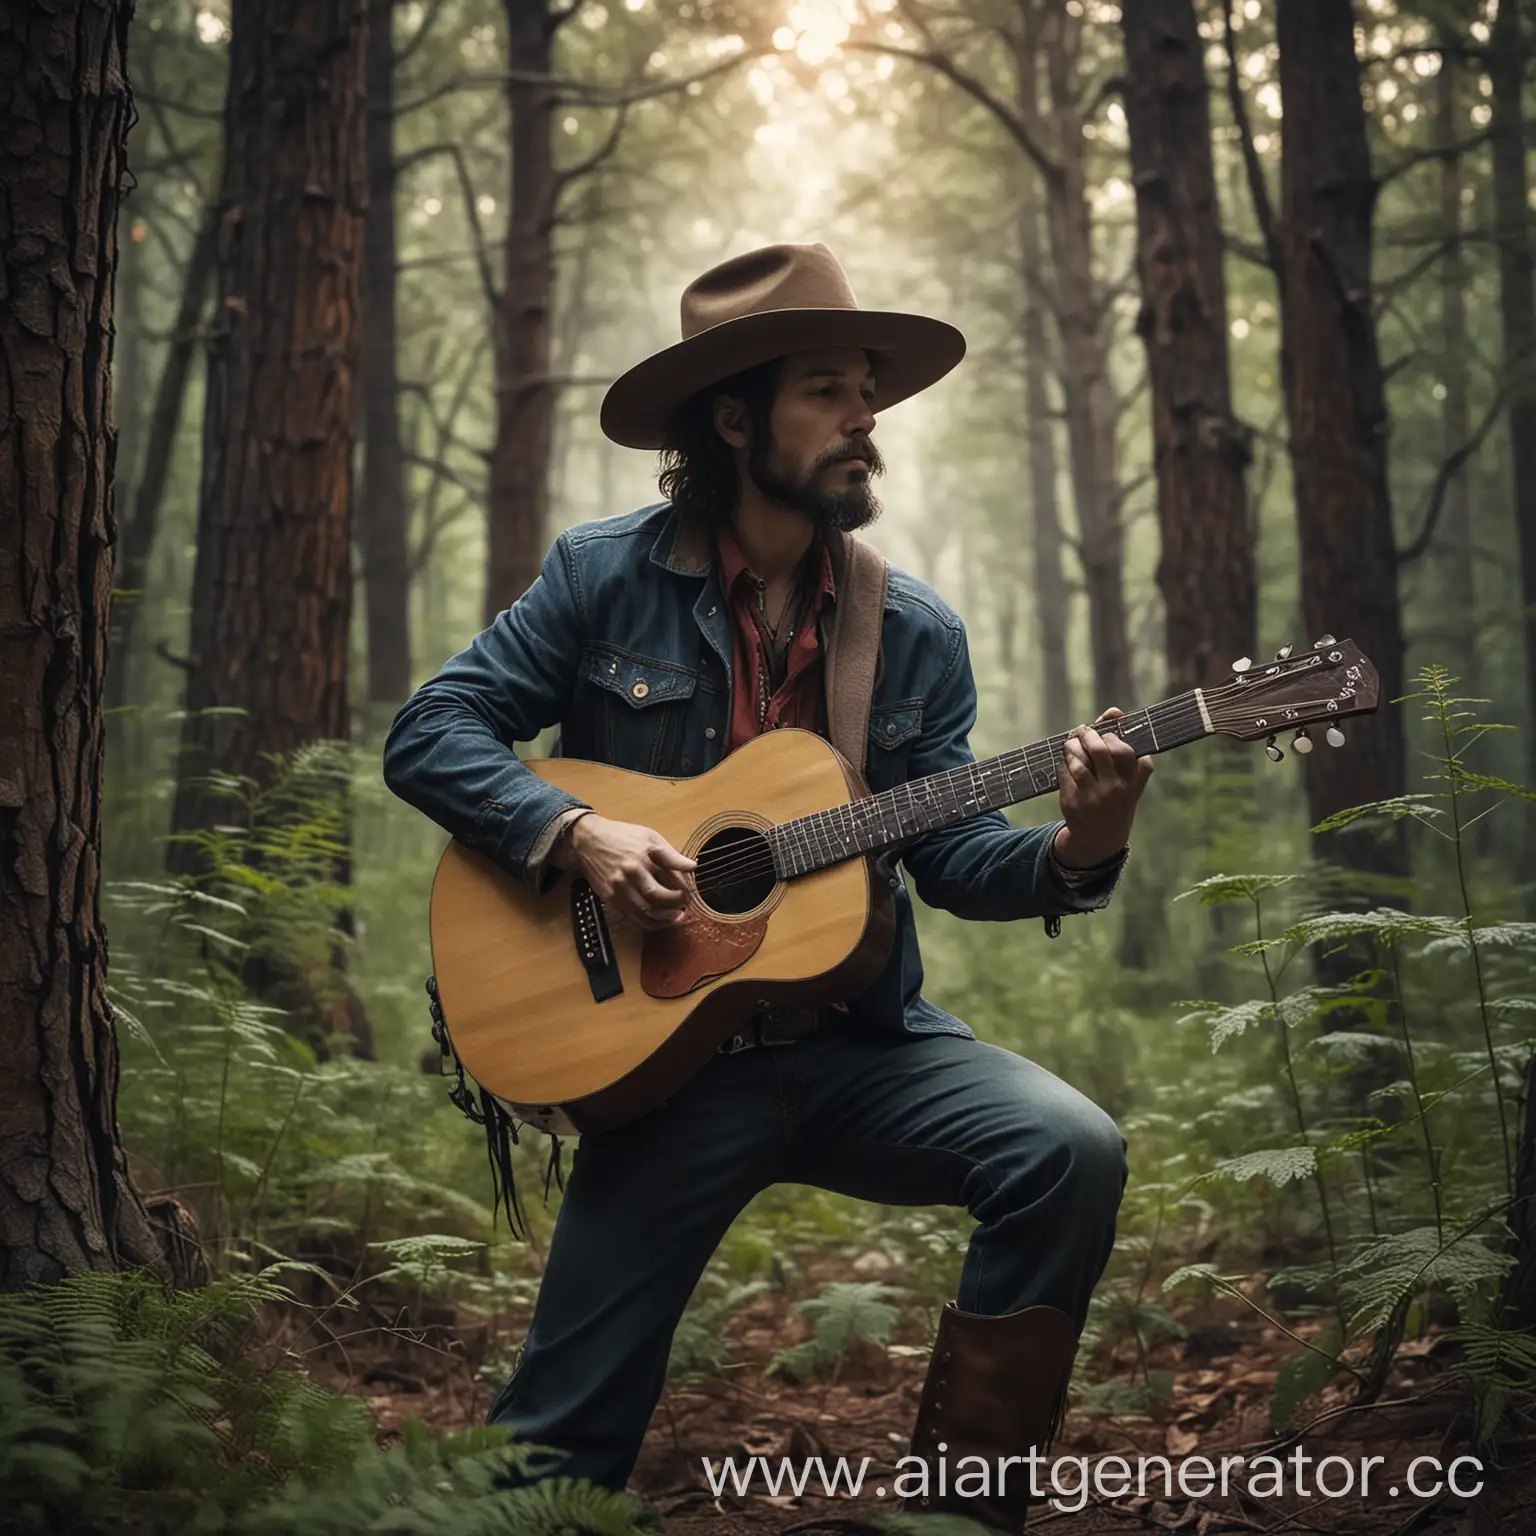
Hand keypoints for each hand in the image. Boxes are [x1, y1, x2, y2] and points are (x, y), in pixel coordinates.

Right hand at [562, 813, 696, 929]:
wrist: (587, 840)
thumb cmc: (622, 836)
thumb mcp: (650, 837)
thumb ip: (671, 854)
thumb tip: (693, 866)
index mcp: (641, 859)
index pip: (669, 879)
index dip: (683, 890)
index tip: (690, 893)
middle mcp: (629, 875)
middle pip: (656, 899)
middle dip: (675, 905)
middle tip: (685, 906)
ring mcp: (618, 889)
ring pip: (644, 913)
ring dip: (663, 919)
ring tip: (676, 917)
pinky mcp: (610, 898)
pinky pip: (631, 918)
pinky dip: (648, 923)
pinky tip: (658, 921)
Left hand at [1054, 707, 1153, 867]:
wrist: (1100, 838)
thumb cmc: (1117, 799)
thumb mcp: (1128, 779)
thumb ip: (1123, 745)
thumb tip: (1113, 710)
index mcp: (1131, 782)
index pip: (1124, 750)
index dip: (1111, 736)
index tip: (1104, 734)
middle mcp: (1114, 790)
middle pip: (1100, 751)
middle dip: (1087, 735)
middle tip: (1081, 730)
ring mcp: (1093, 797)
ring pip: (1078, 761)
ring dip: (1071, 746)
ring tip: (1070, 743)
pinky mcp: (1073, 802)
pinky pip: (1064, 772)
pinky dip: (1063, 763)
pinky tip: (1065, 761)